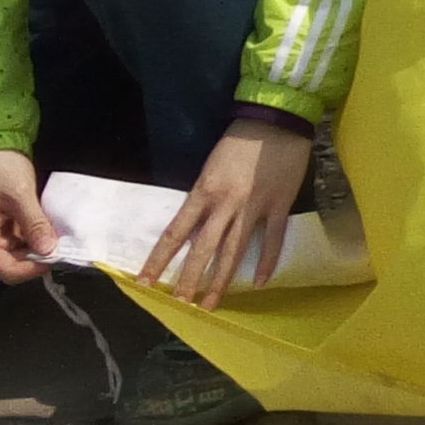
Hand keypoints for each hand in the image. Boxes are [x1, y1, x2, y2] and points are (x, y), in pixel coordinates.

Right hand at [0, 152, 56, 285]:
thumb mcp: (19, 195)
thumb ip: (34, 224)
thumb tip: (49, 250)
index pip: (8, 271)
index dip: (34, 268)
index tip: (59, 254)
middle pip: (15, 266)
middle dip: (39, 258)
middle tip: (64, 245)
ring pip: (21, 254)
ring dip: (40, 247)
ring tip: (60, 235)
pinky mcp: (4, 228)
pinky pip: (23, 241)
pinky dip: (37, 237)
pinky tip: (51, 227)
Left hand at [144, 114, 315, 308]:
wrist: (276, 120)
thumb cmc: (239, 140)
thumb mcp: (210, 167)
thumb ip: (204, 197)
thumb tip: (196, 225)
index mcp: (204, 192)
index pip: (175, 233)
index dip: (159, 260)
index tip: (145, 281)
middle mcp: (225, 204)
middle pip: (203, 249)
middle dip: (190, 278)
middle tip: (181, 303)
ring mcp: (254, 207)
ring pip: (234, 251)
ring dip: (222, 280)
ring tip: (212, 303)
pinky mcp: (279, 205)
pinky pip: (271, 240)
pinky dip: (265, 262)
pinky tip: (258, 283)